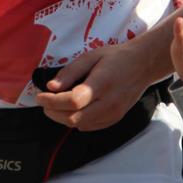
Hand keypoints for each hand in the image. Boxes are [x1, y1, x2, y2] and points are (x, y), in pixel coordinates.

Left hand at [36, 42, 151, 130]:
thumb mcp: (91, 56)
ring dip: (62, 118)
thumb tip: (51, 87)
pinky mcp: (115, 119)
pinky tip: (70, 109)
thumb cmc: (115, 57)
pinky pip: (89, 126)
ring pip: (80, 125)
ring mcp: (113, 114)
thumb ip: (70, 72)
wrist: (142, 66)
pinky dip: (75, 121)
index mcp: (102, 83)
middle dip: (53, 112)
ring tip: (53, 105)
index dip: (53, 101)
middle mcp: (109, 102)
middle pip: (74, 118)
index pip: (74, 100)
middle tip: (43, 101)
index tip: (40, 95)